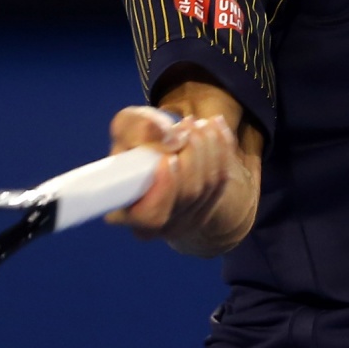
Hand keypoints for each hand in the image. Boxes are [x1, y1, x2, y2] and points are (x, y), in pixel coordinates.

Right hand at [104, 84, 256, 254]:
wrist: (156, 151)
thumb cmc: (133, 142)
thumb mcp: (126, 127)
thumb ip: (139, 129)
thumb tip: (171, 139)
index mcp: (130, 213)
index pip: (150, 215)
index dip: (165, 188)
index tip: (169, 158)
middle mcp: (161, 224)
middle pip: (188, 194)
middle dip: (192, 153)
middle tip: (186, 124)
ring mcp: (187, 218)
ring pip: (208, 185)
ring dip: (207, 146)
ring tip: (197, 123)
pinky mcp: (208, 205)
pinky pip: (223, 178)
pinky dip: (223, 147)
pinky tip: (216, 125)